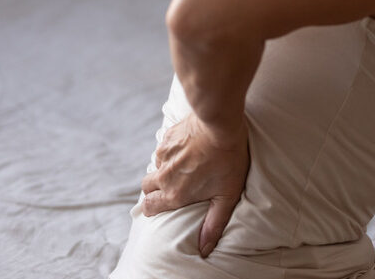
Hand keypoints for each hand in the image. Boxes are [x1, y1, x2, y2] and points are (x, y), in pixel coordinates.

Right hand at [140, 113, 249, 257]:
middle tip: (169, 187)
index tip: (158, 206)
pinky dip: (169, 152)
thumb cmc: (227, 160)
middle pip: (146, 188)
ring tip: (180, 167)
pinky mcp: (166, 138)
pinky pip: (162, 149)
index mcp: (174, 194)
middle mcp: (163, 177)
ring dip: (162, 170)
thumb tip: (205, 249)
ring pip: (154, 168)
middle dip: (153, 191)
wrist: (219, 124)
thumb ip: (214, 224)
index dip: (151, 209)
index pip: (149, 207)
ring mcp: (163, 156)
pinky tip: (185, 149)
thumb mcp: (226, 196)